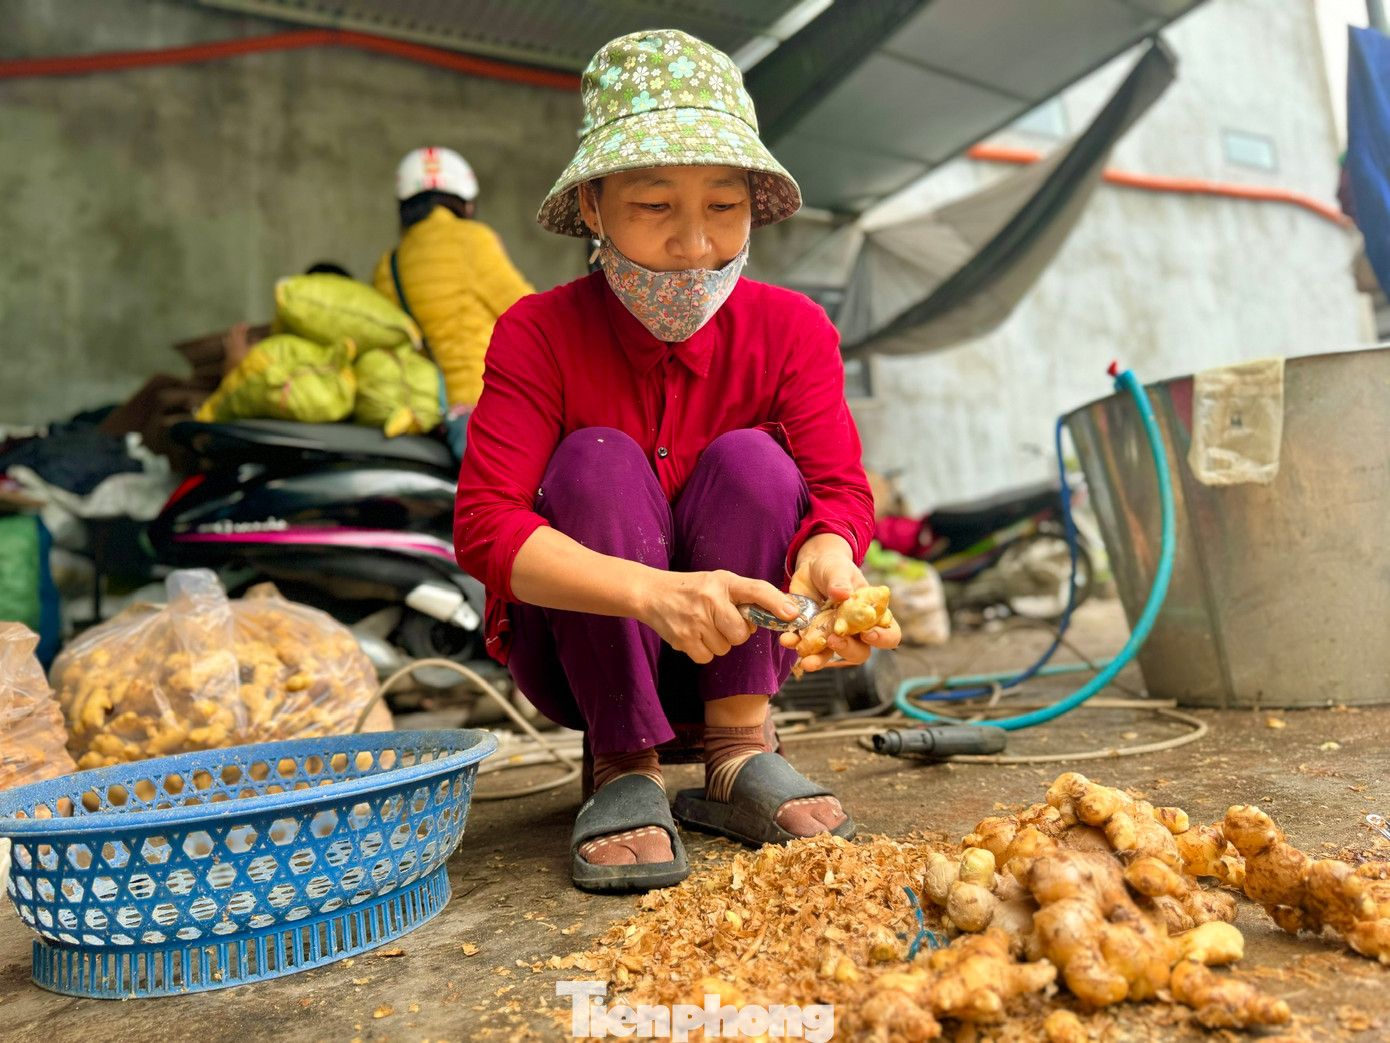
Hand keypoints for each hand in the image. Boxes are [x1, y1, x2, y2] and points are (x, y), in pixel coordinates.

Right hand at [640, 569, 802, 664]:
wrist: (652, 593)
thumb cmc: (692, 589)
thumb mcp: (718, 582)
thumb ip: (744, 596)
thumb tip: (778, 614)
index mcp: (723, 582)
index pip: (756, 590)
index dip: (776, 603)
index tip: (792, 614)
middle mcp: (710, 599)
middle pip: (741, 633)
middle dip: (735, 632)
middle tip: (721, 621)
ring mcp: (695, 621)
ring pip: (725, 648)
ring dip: (718, 642)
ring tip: (703, 625)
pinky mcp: (683, 639)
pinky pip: (708, 657)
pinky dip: (703, 651)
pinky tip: (693, 635)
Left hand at [779, 536, 901, 670]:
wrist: (810, 569)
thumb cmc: (834, 567)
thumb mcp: (838, 568)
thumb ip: (841, 581)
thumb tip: (842, 594)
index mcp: (872, 615)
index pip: (889, 634)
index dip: (882, 638)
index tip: (867, 633)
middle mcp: (855, 631)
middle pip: (860, 652)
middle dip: (848, 650)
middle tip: (834, 639)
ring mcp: (832, 636)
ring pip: (831, 656)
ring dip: (819, 660)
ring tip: (807, 661)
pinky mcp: (811, 636)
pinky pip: (806, 647)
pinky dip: (796, 645)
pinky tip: (788, 639)